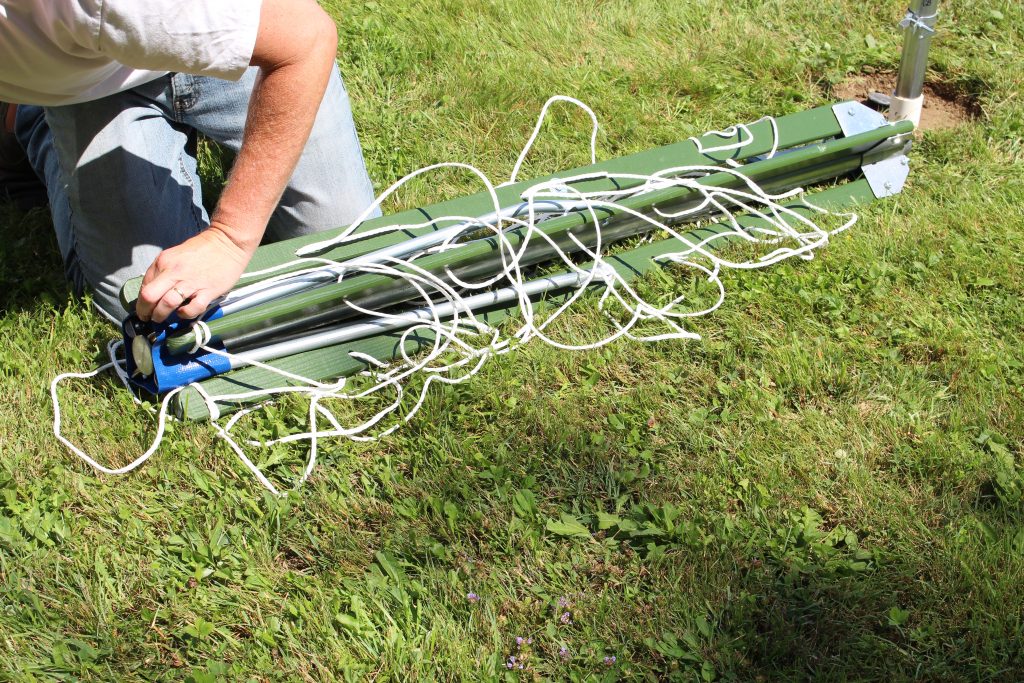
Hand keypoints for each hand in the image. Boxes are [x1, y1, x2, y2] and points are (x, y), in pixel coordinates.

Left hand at [136, 225, 253, 322]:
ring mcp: (191, 282)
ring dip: (160, 315)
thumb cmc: (202, 249)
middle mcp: (174, 272)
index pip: (144, 286)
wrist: (227, 242)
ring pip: (167, 304)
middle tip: (148, 317)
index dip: (141, 301)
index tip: (144, 308)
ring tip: (161, 319)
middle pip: (149, 296)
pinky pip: (192, 308)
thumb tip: (155, 291)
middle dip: (145, 311)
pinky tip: (184, 311)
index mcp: (164, 262)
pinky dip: (184, 313)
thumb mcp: (174, 255)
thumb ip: (163, 271)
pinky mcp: (208, 291)